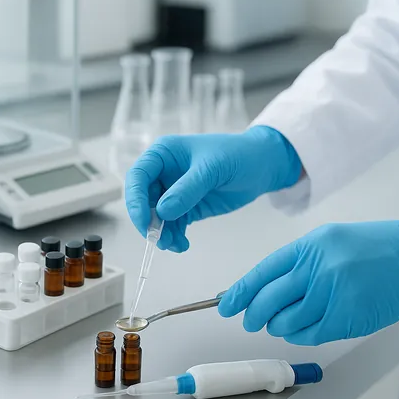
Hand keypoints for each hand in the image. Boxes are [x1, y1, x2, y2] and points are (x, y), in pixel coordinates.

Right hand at [125, 126, 301, 251]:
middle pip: (142, 199)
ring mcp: (173, 191)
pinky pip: (171, 225)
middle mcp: (163, 172)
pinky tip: (183, 244)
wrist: (263, 166)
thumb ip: (187, 190)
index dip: (135, 199)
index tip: (144, 220)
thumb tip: (162, 212)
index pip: (138, 176)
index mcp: (163, 154)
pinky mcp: (185, 207)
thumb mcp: (213, 169)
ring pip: (155, 216)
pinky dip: (173, 236)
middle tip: (158, 239)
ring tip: (175, 245)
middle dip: (148, 221)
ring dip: (161, 233)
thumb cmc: (238, 155)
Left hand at [218, 220, 398, 345]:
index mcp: (308, 246)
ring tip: (280, 323)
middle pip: (269, 300)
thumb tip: (262, 286)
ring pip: (287, 322)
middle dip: (253, 315)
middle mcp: (318, 268)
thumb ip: (295, 262)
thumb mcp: (327, 240)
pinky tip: (300, 330)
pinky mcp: (348, 317)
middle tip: (250, 321)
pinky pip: (310, 334)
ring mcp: (333, 294)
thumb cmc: (373, 247)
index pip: (262, 273)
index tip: (227, 305)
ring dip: (278, 327)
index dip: (241, 292)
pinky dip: (299, 336)